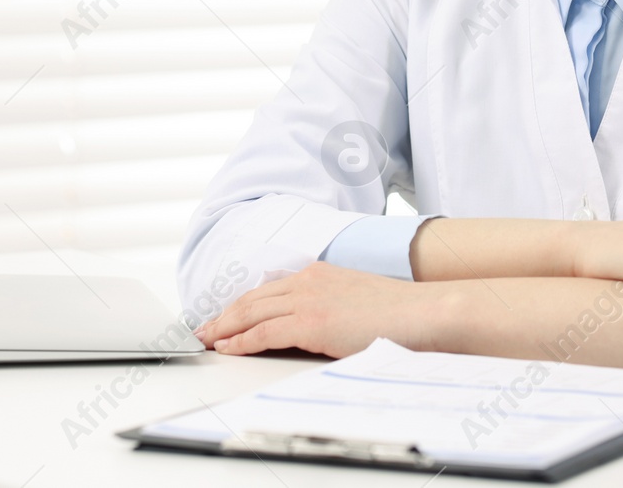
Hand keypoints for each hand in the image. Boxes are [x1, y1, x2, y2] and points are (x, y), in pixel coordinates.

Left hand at [196, 262, 441, 357]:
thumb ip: (329, 305)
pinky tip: (229, 348)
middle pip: (252, 298)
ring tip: (208, 339)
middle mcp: (308, 281)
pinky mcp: (311, 322)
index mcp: (319, 273)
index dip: (242, 303)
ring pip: (251, 312)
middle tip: (204, 328)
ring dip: (225, 327)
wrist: (418, 314)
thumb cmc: (396, 313)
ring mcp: (308, 300)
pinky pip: (264, 332)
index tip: (225, 315)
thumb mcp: (354, 299)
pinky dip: (241, 341)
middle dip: (224, 314)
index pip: (268, 289)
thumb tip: (313, 324)